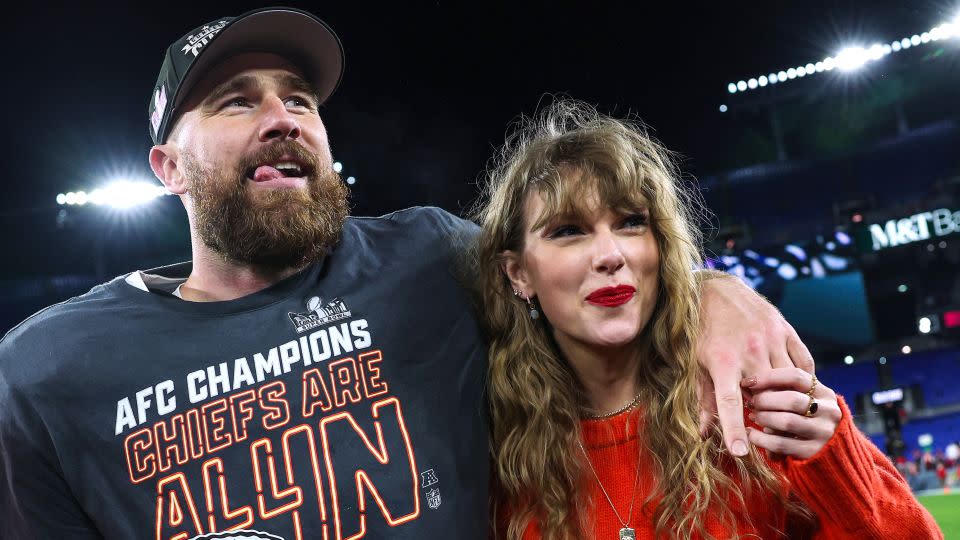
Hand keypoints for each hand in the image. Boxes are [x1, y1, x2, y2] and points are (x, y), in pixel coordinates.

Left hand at [696, 275, 813, 455]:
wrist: (715, 289)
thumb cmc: (701, 330)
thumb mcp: (695, 363)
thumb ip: (704, 399)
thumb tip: (704, 435)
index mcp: (722, 361)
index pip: (729, 404)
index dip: (734, 430)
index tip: (740, 453)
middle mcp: (749, 350)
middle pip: (766, 396)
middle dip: (765, 413)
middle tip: (760, 418)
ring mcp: (771, 338)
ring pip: (789, 382)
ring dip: (785, 397)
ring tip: (777, 403)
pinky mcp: (786, 329)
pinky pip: (803, 363)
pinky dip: (801, 379)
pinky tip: (793, 385)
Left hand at [742, 367, 841, 459]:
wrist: (828, 450)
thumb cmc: (805, 417)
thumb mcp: (805, 399)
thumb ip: (786, 389)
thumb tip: (751, 382)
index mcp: (825, 393)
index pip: (796, 376)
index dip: (768, 377)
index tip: (748, 381)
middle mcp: (828, 412)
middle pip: (792, 399)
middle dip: (764, 400)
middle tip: (751, 402)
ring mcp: (823, 433)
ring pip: (787, 422)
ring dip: (763, 417)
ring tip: (753, 416)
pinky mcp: (813, 452)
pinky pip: (781, 444)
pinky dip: (761, 438)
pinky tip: (751, 433)